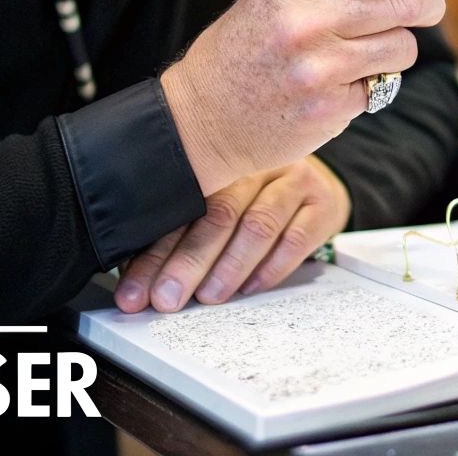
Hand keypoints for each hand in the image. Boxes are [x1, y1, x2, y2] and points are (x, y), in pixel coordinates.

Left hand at [115, 156, 352, 312]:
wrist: (317, 186)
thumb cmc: (255, 197)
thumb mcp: (216, 198)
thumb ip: (181, 228)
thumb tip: (139, 280)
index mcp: (220, 158)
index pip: (180, 206)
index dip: (155, 253)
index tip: (136, 291)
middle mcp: (256, 164)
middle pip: (219, 212)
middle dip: (188, 262)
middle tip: (167, 298)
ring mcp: (293, 181)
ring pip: (258, 224)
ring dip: (230, 266)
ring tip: (209, 296)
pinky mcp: (322, 204)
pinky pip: (296, 238)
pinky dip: (271, 267)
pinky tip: (250, 288)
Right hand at [161, 0, 447, 193]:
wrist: (200, 118)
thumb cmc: (244, 49)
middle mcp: (304, 23)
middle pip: (402, 1)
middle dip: (429, 1)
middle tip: (429, 4)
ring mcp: (319, 70)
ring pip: (403, 46)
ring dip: (399, 46)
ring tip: (366, 50)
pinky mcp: (330, 110)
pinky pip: (382, 85)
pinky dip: (373, 82)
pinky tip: (340, 83)